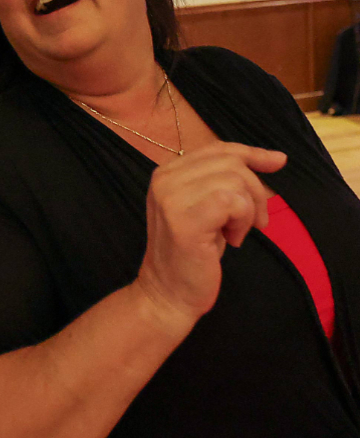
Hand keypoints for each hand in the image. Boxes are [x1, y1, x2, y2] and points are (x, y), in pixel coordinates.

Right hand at [134, 142, 286, 329]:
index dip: (252, 153)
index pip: (217, 149)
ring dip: (248, 210)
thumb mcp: (208, 208)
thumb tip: (276, 158)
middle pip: (230, 162)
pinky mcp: (184, 219)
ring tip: (237, 233)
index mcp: (167, 172)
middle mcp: (164, 179)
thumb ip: (226, 181)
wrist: (169, 292)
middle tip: (255, 222)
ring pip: (235, 181)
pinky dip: (242, 221)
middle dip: (255, 191)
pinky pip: (233, 202)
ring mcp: (171, 197)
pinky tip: (232, 239)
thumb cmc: (194, 253)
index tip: (278, 162)